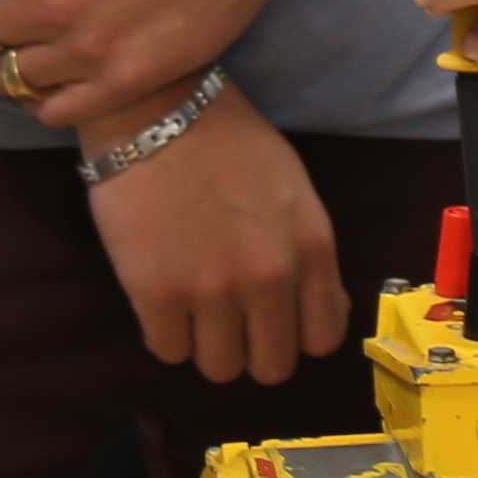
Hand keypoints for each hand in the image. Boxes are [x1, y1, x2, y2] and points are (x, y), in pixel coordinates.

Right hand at [79, 85, 347, 384]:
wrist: (155, 108)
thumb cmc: (227, 142)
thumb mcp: (293, 191)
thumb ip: (309, 254)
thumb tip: (319, 311)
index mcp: (311, 248)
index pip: (322, 339)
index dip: (295, 335)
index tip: (272, 320)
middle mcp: (270, 277)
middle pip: (271, 367)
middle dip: (251, 349)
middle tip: (228, 319)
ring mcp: (212, 289)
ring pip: (219, 368)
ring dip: (206, 344)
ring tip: (191, 305)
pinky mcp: (157, 294)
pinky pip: (169, 351)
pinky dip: (165, 333)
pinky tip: (161, 297)